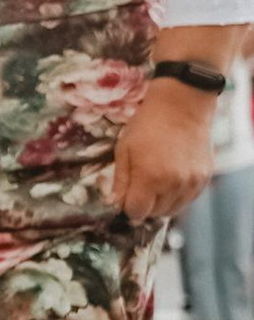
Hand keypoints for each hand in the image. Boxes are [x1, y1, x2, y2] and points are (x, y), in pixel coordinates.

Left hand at [110, 82, 216, 225]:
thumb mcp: (124, 150)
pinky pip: (188, 199)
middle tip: (140, 185)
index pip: (136, 212)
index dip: (128, 207)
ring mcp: (191, 183)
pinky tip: (171, 178)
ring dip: (161, 202)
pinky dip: (177, 195)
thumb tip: (115, 204)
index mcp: (150, 178)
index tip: (126, 196)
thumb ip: (120, 181)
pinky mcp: (204, 178)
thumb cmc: (147, 125)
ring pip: (172, 210)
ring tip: (156, 181)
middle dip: (144, 205)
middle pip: (154, 214)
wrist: (182, 105)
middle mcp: (173, 185)